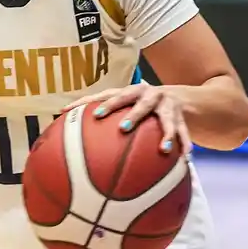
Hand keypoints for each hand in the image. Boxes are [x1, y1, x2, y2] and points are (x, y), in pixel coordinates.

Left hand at [65, 82, 192, 156]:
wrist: (178, 97)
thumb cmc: (140, 104)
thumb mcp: (124, 105)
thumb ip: (100, 115)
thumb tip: (62, 123)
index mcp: (131, 92)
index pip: (114, 95)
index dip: (105, 104)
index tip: (95, 116)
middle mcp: (149, 96)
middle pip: (140, 104)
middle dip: (133, 115)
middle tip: (123, 128)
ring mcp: (167, 106)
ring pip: (167, 120)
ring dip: (165, 133)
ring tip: (163, 149)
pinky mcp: (181, 118)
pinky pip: (183, 132)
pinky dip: (184, 143)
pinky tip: (185, 156)